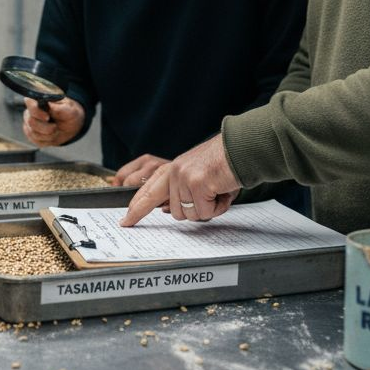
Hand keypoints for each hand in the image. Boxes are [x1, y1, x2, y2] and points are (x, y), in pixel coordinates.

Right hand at [21, 97, 84, 147]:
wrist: (70, 125)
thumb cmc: (69, 113)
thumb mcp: (70, 110)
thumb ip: (60, 108)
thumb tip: (50, 105)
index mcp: (39, 101)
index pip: (30, 103)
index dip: (37, 112)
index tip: (48, 117)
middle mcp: (31, 112)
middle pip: (31, 121)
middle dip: (46, 127)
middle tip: (56, 127)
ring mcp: (29, 124)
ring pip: (33, 133)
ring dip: (48, 135)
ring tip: (56, 130)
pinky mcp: (31, 135)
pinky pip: (36, 141)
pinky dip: (47, 141)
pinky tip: (52, 135)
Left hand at [120, 134, 240, 226]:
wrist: (242, 149)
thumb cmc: (225, 163)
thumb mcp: (197, 174)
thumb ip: (181, 191)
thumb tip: (168, 210)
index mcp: (172, 169)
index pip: (147, 191)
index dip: (136, 208)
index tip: (126, 221)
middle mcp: (175, 172)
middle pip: (175, 212)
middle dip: (195, 210)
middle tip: (212, 197)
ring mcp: (184, 178)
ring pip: (190, 215)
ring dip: (208, 208)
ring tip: (219, 190)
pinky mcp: (197, 185)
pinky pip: (205, 212)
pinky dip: (218, 206)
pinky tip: (224, 190)